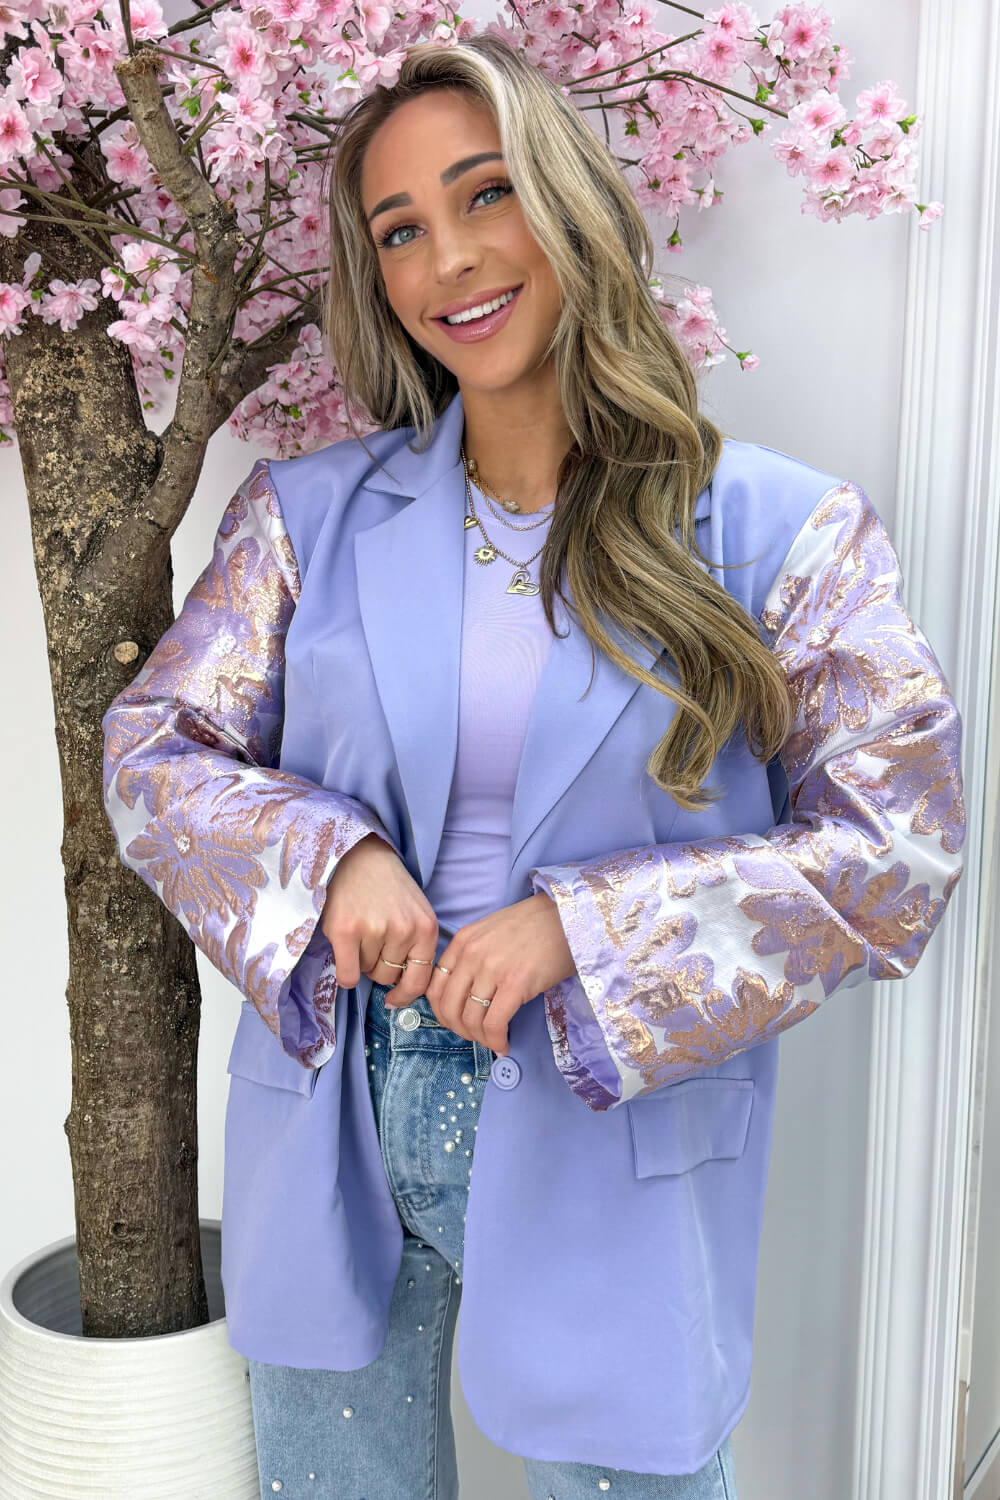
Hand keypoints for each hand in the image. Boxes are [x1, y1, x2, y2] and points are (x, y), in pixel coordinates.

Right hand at [320, 832, 440, 1005]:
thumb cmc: (387, 887)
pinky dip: (344, 972)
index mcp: (426, 928)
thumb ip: (416, 946)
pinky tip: (343, 951)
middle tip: (372, 937)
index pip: (420, 980)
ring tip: (360, 929)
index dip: (405, 995)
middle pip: (388, 976)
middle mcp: (404, 931)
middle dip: (378, 965)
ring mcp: (375, 930)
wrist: (359, 856)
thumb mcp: (416, 912)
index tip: (393, 999)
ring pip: (366, 973)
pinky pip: (347, 975)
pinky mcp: (346, 931)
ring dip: (360, 959)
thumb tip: (403, 989)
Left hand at [385, 892, 575, 1054]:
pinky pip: (494, 1024)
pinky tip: (504, 1044)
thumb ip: (472, 958)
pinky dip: (495, 1040)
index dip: (442, 1013)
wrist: (566, 916)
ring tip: (493, 1040)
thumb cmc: (533, 926)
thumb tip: (466, 996)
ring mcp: (492, 969)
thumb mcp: (491, 933)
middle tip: (475, 1036)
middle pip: (448, 1007)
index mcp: (462, 942)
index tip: (456, 1023)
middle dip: (459, 1030)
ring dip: (479, 1038)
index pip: (435, 987)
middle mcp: (471, 955)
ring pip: (470, 1019)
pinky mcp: (515, 984)